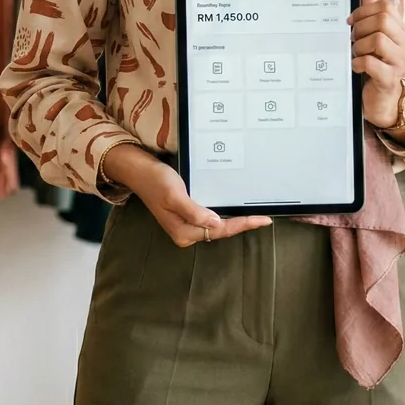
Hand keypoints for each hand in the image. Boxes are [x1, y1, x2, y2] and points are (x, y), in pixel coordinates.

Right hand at [101, 143, 272, 247]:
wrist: (140, 171)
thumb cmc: (156, 181)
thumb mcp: (175, 196)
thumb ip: (195, 212)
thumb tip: (216, 223)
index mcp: (184, 232)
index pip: (220, 230)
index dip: (242, 225)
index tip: (261, 220)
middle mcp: (186, 232)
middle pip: (221, 231)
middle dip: (242, 225)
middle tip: (265, 219)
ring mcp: (186, 224)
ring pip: (217, 225)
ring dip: (235, 221)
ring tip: (255, 217)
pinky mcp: (187, 214)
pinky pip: (211, 217)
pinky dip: (225, 214)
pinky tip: (235, 209)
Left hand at [348, 0, 404, 130]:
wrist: (386, 102)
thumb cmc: (378, 67)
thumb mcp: (375, 38)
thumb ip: (372, 14)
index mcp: (400, 31)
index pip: (386, 7)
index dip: (364, 10)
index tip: (350, 21)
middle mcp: (404, 44)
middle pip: (383, 21)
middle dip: (361, 27)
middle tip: (352, 39)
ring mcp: (399, 62)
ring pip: (378, 40)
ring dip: (359, 46)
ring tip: (355, 54)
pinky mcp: (389, 79)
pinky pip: (372, 64)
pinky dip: (359, 63)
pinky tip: (356, 66)